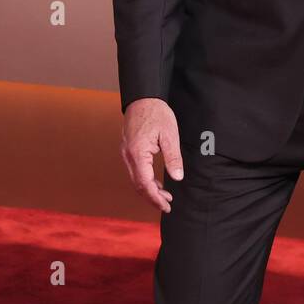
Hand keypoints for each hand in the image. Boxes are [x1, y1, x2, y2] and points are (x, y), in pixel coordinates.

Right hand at [121, 98, 182, 212]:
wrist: (143, 98)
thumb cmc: (157, 113)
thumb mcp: (170, 135)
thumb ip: (173, 157)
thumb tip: (177, 177)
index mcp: (137, 153)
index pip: (144, 183)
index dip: (155, 198)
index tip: (166, 206)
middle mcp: (128, 155)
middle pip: (137, 185)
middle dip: (152, 198)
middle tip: (167, 205)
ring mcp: (126, 153)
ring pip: (135, 179)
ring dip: (149, 190)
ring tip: (165, 195)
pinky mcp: (128, 150)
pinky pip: (135, 171)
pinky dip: (145, 180)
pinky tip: (157, 182)